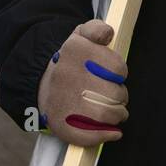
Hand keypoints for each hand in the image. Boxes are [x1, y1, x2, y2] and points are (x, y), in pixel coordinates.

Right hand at [37, 18, 128, 146]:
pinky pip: (88, 136)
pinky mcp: (60, 125)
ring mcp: (62, 102)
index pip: (118, 67)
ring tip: (117, 111)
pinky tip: (113, 132)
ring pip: (105, 114)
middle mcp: (67, 75)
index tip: (115, 75)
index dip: (120, 73)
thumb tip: (108, 34)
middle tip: (118, 96)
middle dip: (121, 96)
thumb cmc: (72, 60)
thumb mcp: (81, 35)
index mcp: (75, 50)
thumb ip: (97, 29)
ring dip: (118, 115)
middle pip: (115, 93)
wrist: (43, 83)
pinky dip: (105, 135)